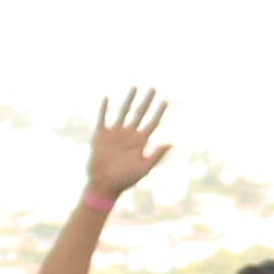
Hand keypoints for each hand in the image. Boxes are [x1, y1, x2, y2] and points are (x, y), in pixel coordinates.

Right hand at [82, 91, 171, 206]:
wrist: (103, 185)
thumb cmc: (125, 180)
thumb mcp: (144, 168)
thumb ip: (157, 155)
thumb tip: (172, 143)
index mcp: (141, 142)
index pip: (153, 123)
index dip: (159, 112)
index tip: (165, 100)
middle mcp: (129, 135)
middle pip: (140, 114)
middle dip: (147, 101)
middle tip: (153, 87)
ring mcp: (115, 134)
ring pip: (123, 112)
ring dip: (129, 100)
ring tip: (134, 87)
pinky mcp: (100, 136)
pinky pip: (103, 118)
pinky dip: (104, 108)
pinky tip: (107, 97)